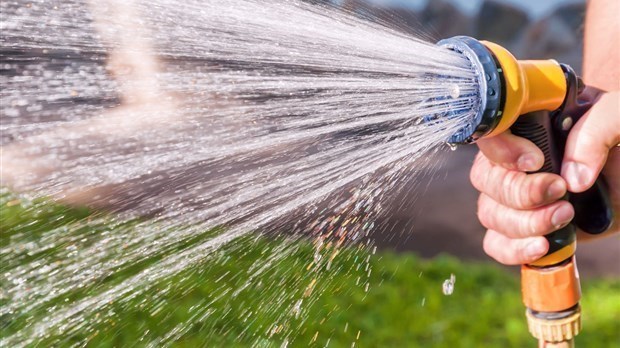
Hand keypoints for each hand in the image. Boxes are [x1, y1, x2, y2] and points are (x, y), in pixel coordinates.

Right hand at [470, 90, 619, 264]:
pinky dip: (512, 249)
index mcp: (526, 123)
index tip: (536, 162)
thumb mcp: (619, 117)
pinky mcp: (525, 226)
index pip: (490, 134)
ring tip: (566, 217)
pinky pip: (496, 242)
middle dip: (520, 193)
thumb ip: (596, 132)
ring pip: (489, 213)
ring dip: (523, 223)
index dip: (502, 152)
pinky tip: (541, 247)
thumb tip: (573, 179)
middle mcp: (511, 159)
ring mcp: (514, 195)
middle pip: (485, 179)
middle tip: (561, 192)